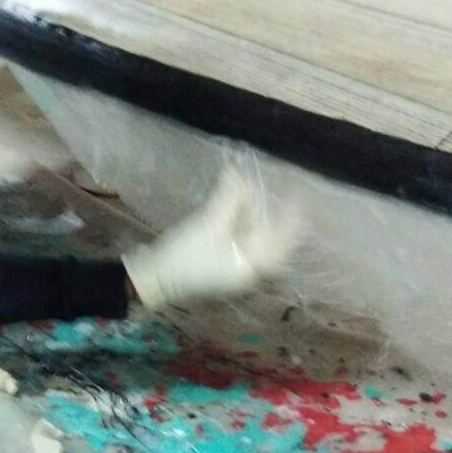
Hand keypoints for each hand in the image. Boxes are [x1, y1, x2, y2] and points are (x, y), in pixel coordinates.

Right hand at [123, 167, 296, 309]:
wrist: (153, 280)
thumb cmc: (183, 257)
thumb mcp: (208, 224)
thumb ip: (229, 198)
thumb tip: (239, 172)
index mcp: (251, 268)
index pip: (282, 242)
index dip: (292, 217)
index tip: (298, 195)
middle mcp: (248, 273)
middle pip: (272, 243)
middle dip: (276, 218)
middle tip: (282, 193)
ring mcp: (234, 272)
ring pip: (257, 244)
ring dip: (258, 220)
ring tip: (258, 195)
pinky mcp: (222, 268)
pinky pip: (243, 247)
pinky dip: (244, 228)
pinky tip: (240, 211)